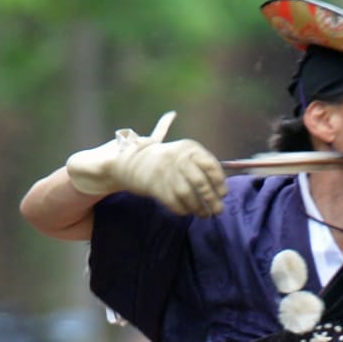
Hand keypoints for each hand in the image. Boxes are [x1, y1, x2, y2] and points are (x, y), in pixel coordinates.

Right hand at [65, 111, 227, 216]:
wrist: (119, 160)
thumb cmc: (146, 152)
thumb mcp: (168, 142)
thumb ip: (181, 142)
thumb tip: (181, 126)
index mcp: (185, 147)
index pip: (210, 165)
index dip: (219, 182)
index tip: (223, 193)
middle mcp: (177, 158)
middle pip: (201, 184)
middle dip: (212, 200)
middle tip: (218, 210)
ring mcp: (166, 173)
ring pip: (189, 196)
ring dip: (200, 209)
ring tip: (206, 214)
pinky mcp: (156, 187)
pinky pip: (176, 203)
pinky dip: (184, 210)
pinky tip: (189, 213)